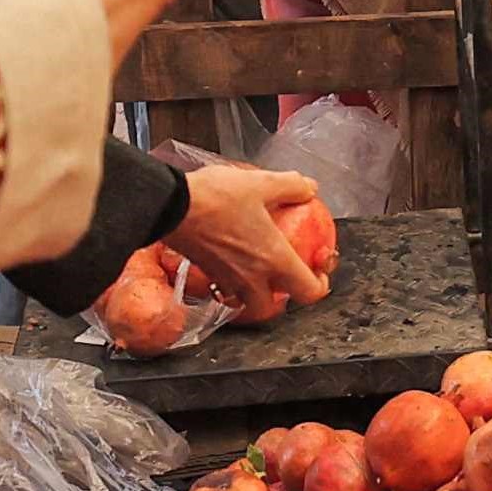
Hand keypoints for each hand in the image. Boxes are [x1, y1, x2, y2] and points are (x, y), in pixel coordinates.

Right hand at [168, 163, 326, 317]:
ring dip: (254, 292)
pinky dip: (230, 281)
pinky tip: (231, 259)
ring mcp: (225, 278)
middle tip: (284, 276)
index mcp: (273, 260)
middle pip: (272, 307)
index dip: (320, 286)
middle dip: (281, 297)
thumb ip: (292, 186)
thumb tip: (309, 188)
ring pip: (245, 301)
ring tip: (257, 271)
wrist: (171, 206)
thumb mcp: (262, 183)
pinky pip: (223, 287)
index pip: (308, 291)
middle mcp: (251, 278)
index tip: (318, 273)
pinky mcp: (205, 272)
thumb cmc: (216, 198)